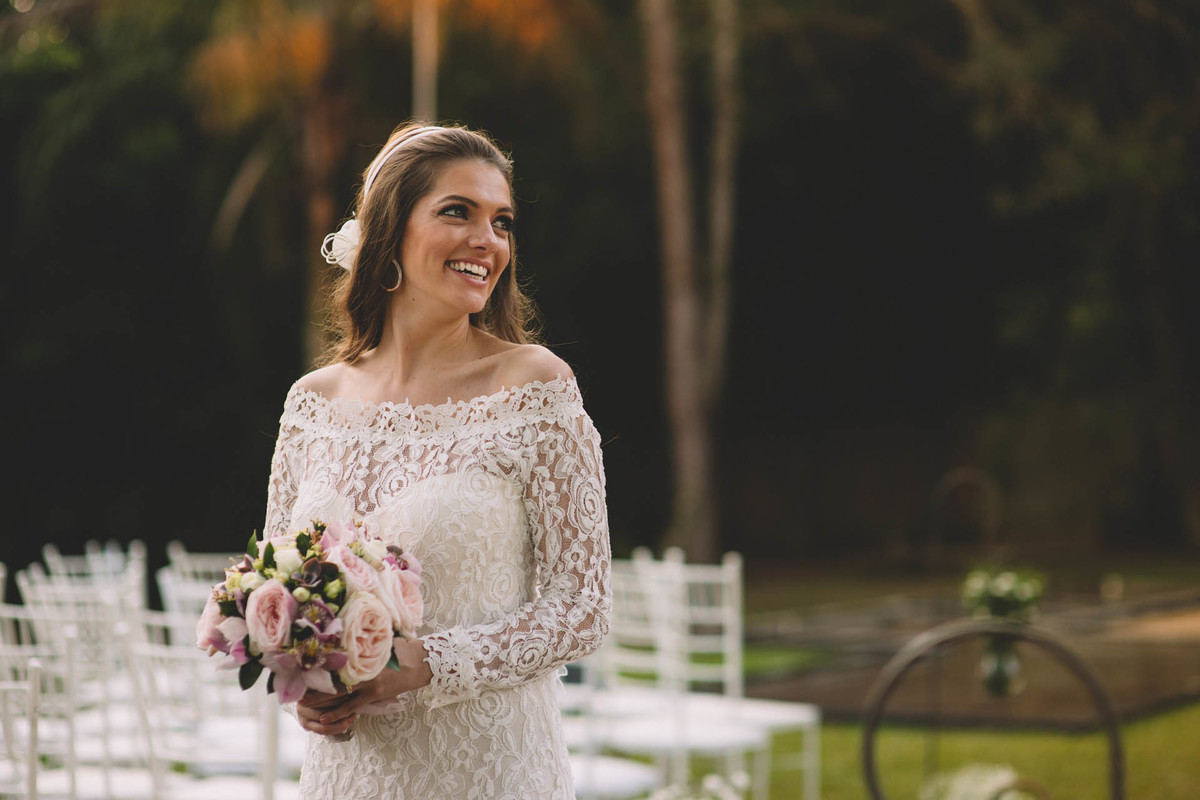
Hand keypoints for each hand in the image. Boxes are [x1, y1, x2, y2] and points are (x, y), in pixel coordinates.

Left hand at [295, 639, 433, 736]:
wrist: (420, 662)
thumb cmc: (401, 649)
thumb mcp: (380, 641)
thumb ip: (362, 641)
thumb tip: (345, 634)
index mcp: (361, 653)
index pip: (333, 660)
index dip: (315, 665)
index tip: (299, 667)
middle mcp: (361, 667)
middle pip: (331, 677)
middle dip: (312, 684)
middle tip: (294, 688)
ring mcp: (367, 682)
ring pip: (337, 693)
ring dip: (319, 700)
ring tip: (302, 703)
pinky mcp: (373, 694)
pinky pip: (351, 705)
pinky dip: (337, 713)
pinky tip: (324, 718)